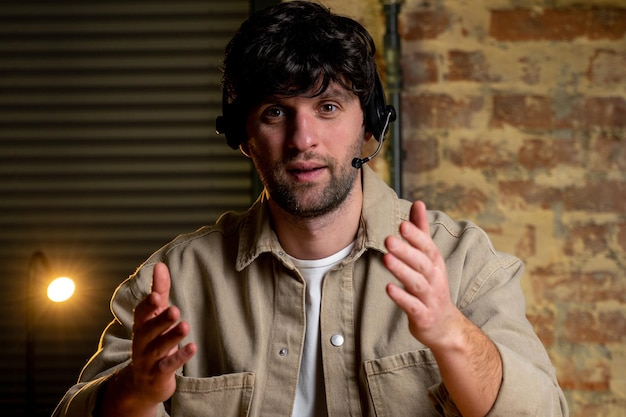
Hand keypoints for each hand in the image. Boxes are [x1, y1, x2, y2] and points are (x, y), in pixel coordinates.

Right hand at [102, 263, 196, 416]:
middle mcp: (141, 343)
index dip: (147, 305)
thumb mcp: (155, 317)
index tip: (155, 295)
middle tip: (174, 309)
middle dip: (160, 320)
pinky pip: (167, 366)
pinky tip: (192, 347)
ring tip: (185, 325)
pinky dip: (179, 357)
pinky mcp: (158, 375)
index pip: (140, 314)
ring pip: (158, 349)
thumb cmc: (152, 342)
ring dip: (171, 337)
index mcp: (141, 327)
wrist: (142, 383)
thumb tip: (160, 265)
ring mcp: (148, 361)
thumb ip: (159, 291)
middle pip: (148, 331)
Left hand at [383, 201, 463, 348]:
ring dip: (402, 271)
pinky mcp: (423, 316)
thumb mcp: (430, 259)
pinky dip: (402, 298)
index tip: (403, 224)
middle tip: (388, 239)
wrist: (445, 326)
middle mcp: (435, 279)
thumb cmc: (433, 286)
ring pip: (417, 283)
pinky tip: (389, 288)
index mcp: (435, 264)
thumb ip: (422, 232)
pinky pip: (413, 306)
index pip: (428, 247)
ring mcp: (430, 298)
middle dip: (406, 250)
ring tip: (386, 259)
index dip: (417, 236)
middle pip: (422, 263)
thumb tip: (418, 203)